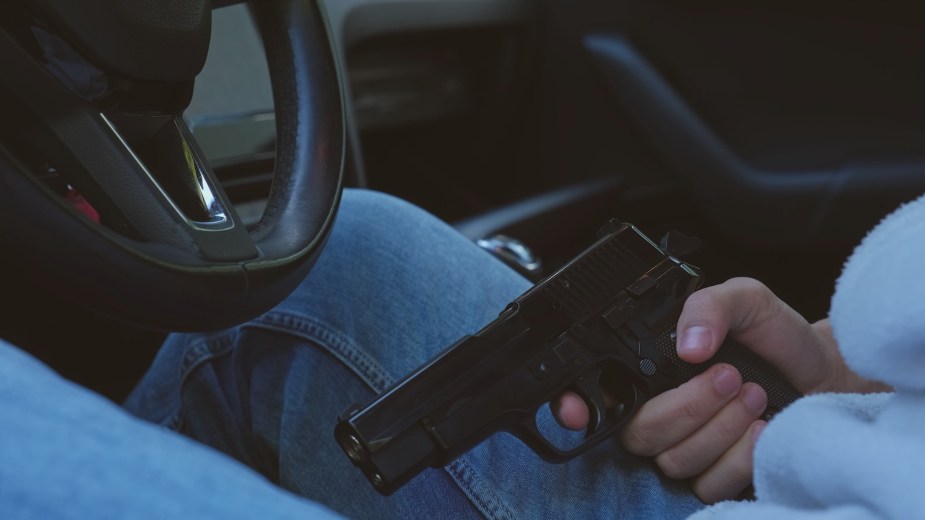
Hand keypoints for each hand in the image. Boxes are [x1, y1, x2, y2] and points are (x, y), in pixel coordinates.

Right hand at [552, 277, 888, 502]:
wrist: (822, 373)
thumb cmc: (775, 335)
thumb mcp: (744, 298)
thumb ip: (708, 307)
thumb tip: (686, 347)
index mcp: (648, 371)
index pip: (594, 393)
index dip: (573, 405)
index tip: (578, 410)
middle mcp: (657, 413)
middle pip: (638, 434)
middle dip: (688, 407)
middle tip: (731, 376)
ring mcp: (684, 449)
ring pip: (674, 461)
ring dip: (721, 428)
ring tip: (755, 395)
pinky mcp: (715, 478)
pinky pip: (709, 484)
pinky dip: (741, 456)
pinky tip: (763, 429)